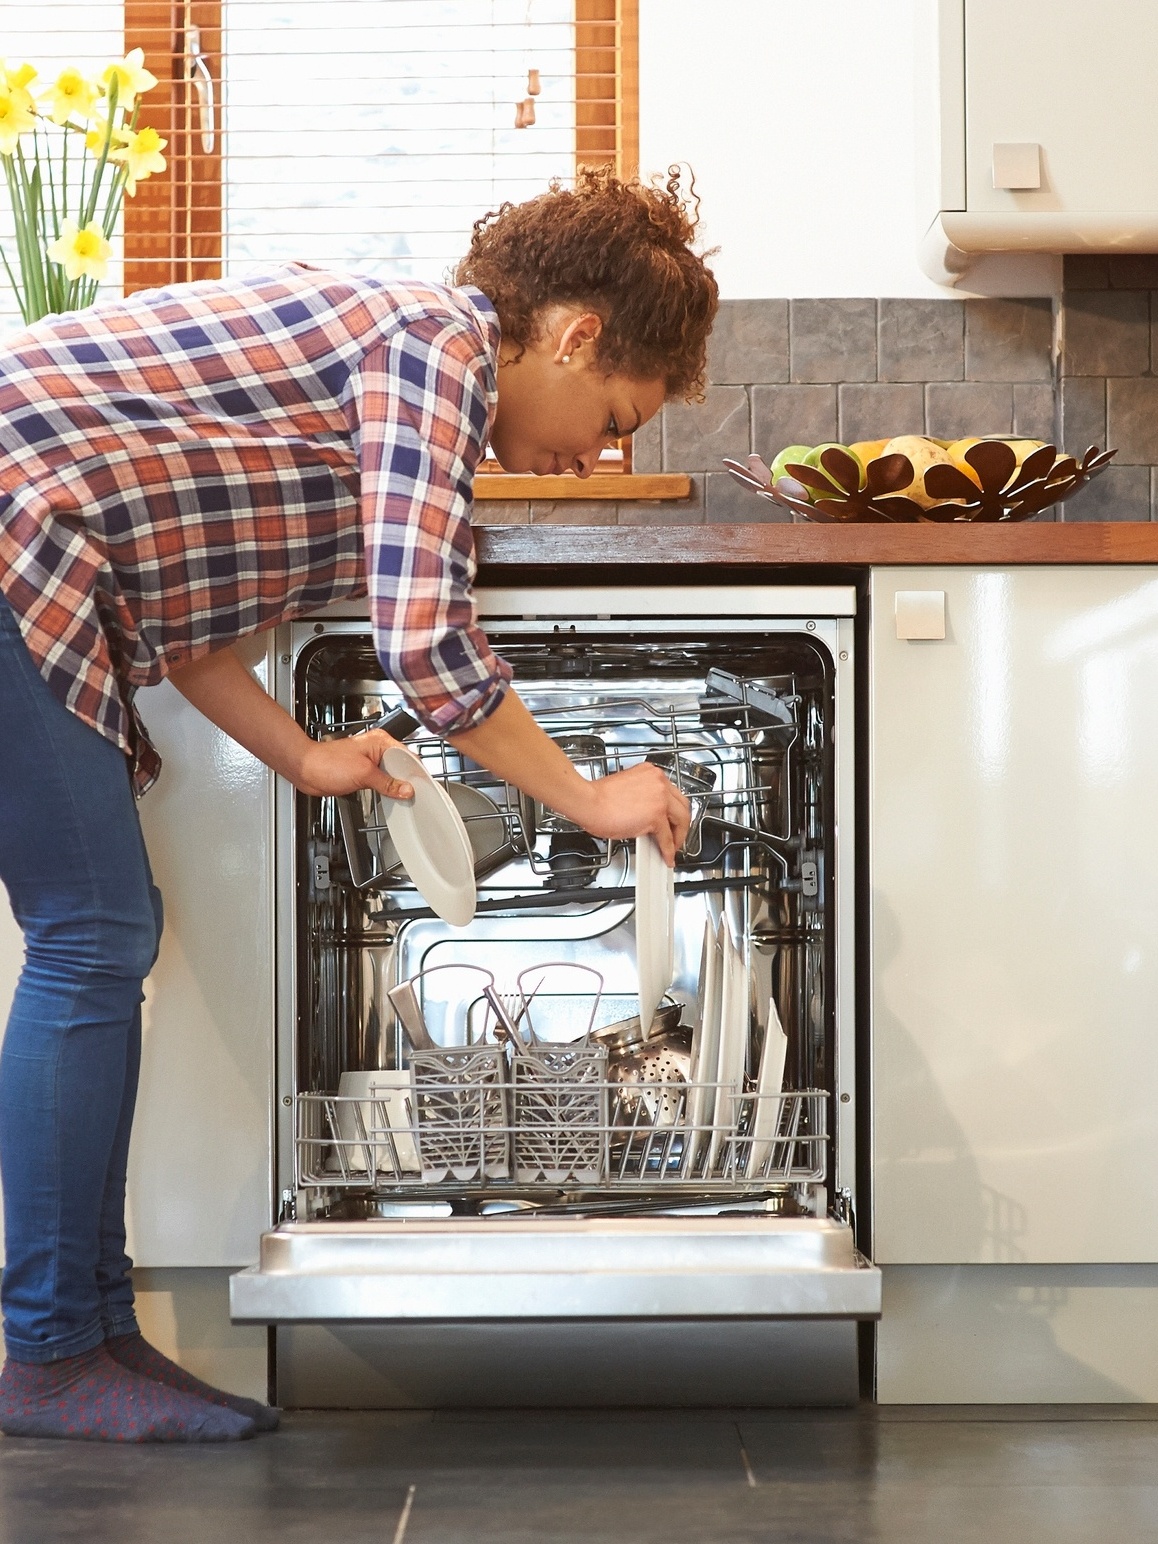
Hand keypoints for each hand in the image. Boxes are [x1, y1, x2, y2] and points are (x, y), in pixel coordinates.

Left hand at [295, 729, 413, 799]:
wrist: (306, 770)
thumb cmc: (327, 763)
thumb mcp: (364, 774)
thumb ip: (387, 783)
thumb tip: (406, 789)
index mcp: (381, 741)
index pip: (407, 756)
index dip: (415, 772)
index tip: (422, 787)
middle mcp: (377, 749)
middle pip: (402, 766)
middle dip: (406, 781)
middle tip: (413, 795)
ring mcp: (371, 761)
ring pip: (392, 775)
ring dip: (395, 786)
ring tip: (402, 797)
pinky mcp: (364, 772)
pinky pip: (382, 781)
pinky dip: (386, 789)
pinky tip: (389, 796)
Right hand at [576, 763, 689, 865]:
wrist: (588, 802)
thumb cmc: (598, 797)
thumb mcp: (626, 791)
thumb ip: (643, 800)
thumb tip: (649, 817)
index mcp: (651, 773)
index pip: (672, 793)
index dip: (673, 810)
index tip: (671, 820)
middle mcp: (659, 782)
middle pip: (682, 805)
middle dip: (681, 824)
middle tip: (676, 835)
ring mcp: (660, 798)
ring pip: (682, 819)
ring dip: (679, 836)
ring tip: (673, 847)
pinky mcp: (656, 815)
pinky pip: (667, 836)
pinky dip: (668, 849)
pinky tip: (666, 856)